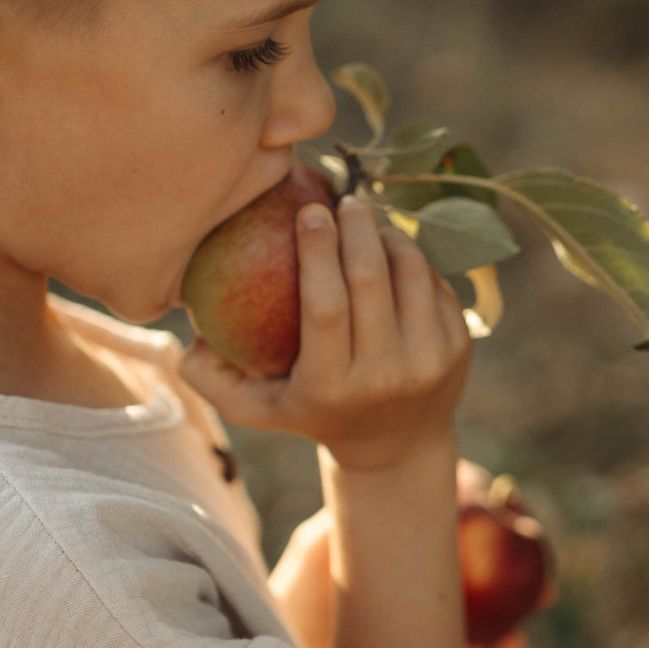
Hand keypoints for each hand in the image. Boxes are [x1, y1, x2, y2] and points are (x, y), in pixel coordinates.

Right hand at [181, 193, 471, 471]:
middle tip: (342, 201)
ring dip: (387, 236)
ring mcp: (430, 360)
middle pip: (370, 279)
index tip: (308, 212)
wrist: (396, 446)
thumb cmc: (311, 411)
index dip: (317, 252)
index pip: (325, 306)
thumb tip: (190, 333)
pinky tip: (390, 248)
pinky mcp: (459, 346)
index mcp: (332, 386)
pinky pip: (434, 282)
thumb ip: (211, 377)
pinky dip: (411, 257)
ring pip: (410, 272)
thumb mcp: (256, 409)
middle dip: (355, 227)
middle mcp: (386, 375)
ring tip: (365, 221)